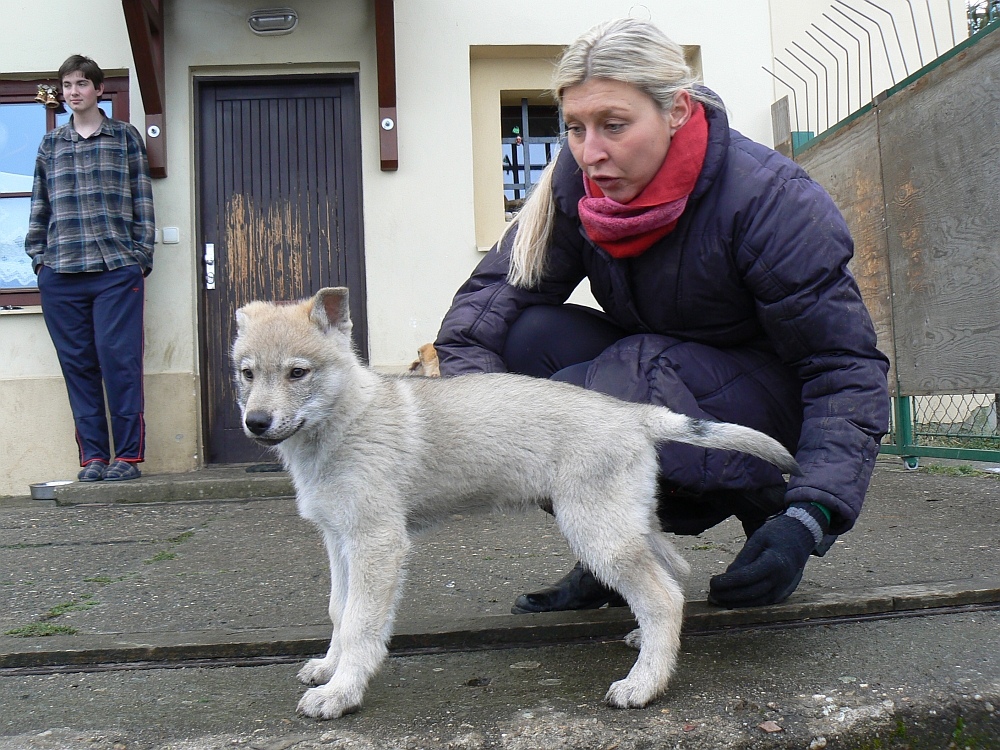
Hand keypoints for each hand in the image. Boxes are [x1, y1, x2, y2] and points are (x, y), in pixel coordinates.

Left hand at [709, 504, 826, 607]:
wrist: (802, 536)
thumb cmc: (777, 533)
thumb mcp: (758, 538)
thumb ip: (743, 558)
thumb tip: (727, 576)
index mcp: (774, 562)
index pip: (746, 577)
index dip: (727, 582)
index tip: (712, 583)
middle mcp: (781, 579)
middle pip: (751, 593)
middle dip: (729, 596)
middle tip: (711, 595)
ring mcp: (785, 588)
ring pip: (758, 602)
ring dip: (736, 603)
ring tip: (719, 600)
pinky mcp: (784, 592)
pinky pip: (764, 602)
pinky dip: (748, 604)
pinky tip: (733, 602)